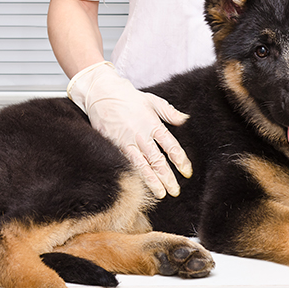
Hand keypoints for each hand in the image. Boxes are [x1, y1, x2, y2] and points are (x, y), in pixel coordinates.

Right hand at [67, 62, 191, 198]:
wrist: (102, 93)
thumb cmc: (129, 97)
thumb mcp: (153, 101)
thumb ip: (170, 113)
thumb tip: (186, 119)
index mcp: (153, 124)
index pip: (171, 146)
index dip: (180, 160)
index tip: (187, 172)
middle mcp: (141, 135)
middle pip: (157, 160)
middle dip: (167, 177)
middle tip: (175, 191)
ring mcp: (126, 142)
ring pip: (142, 166)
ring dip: (152, 181)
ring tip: (160, 194)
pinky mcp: (113, 145)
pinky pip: (126, 163)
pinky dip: (134, 175)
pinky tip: (139, 186)